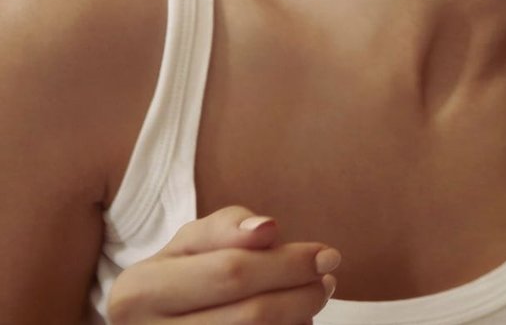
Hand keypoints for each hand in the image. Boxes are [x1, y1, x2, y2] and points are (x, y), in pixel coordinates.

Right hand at [106, 206, 338, 323]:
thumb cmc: (177, 278)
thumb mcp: (189, 245)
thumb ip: (227, 228)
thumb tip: (267, 228)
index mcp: (139, 291)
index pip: (231, 272)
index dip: (288, 263)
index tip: (327, 255)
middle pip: (251, 314)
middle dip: (301, 294)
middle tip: (328, 282)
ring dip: (298, 320)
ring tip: (313, 300)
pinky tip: (293, 324)